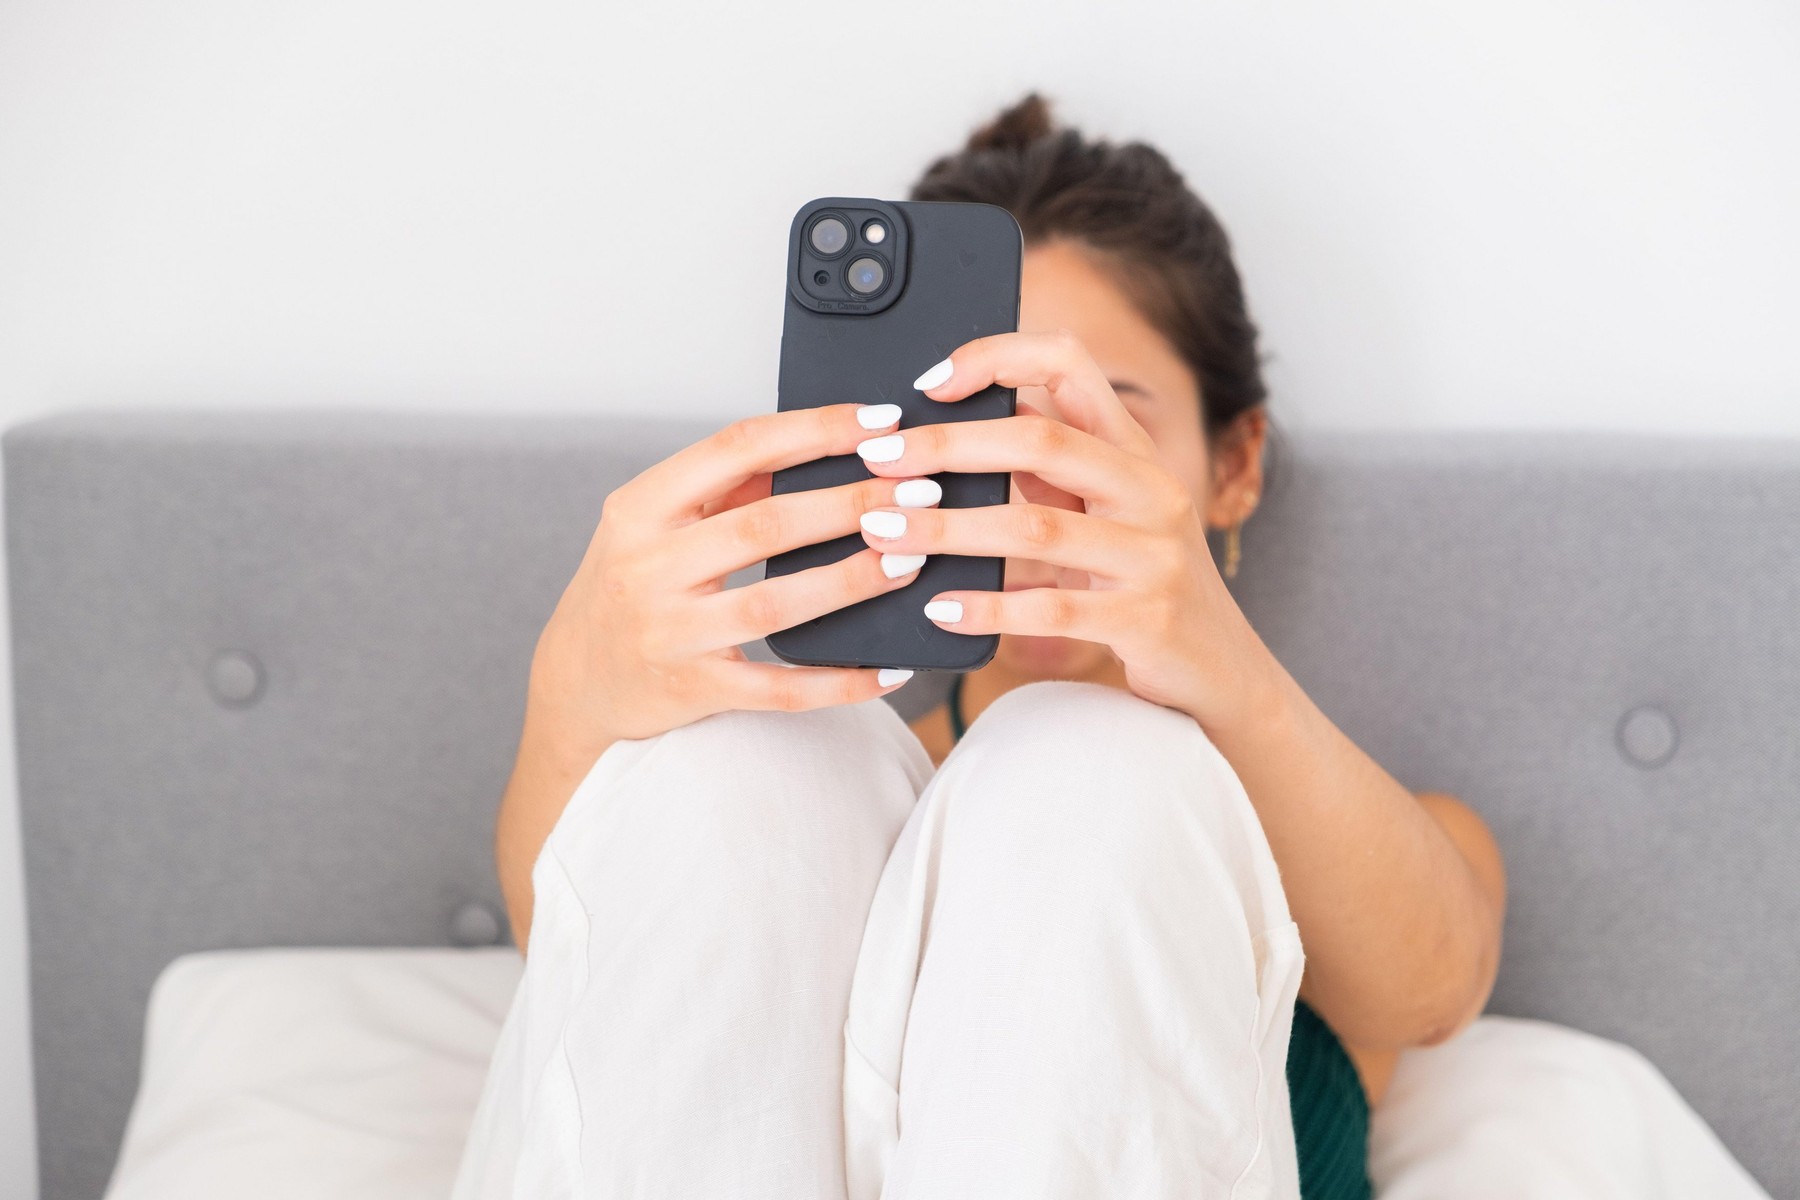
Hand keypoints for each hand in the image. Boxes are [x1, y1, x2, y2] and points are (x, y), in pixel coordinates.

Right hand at [524, 401, 942, 770]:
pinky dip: (840, 681)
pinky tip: (890, 668)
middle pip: (765, 525)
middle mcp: (647, 568)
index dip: (814, 430)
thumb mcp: (654, 522)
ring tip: (911, 559)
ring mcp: (670, 635)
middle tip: (919, 489)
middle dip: (851, 504)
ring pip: (777, 605)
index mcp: (640, 508)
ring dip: (853, 580)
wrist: (576, 681)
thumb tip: (822, 444)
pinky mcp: (695, 692)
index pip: (735, 449)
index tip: (879, 420)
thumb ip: (727, 486)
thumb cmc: (631, 585)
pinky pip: (781, 689)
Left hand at [851, 330, 1275, 733]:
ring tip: (885, 534)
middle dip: (948, 446)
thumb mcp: (1105, 512)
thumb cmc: (1141, 585)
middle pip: (1041, 440)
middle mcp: (1152, 490)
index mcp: (1134, 450)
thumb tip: (957, 424)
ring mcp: (1155, 555)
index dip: (996, 358)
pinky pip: (1054, 609)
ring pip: (1037, 527)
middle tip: (878, 459)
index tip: (928, 384)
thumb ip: (1050, 469)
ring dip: (950, 529)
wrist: (1224, 673)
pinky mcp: (1148, 619)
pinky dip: (990, 607)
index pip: (1070, 364)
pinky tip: (940, 609)